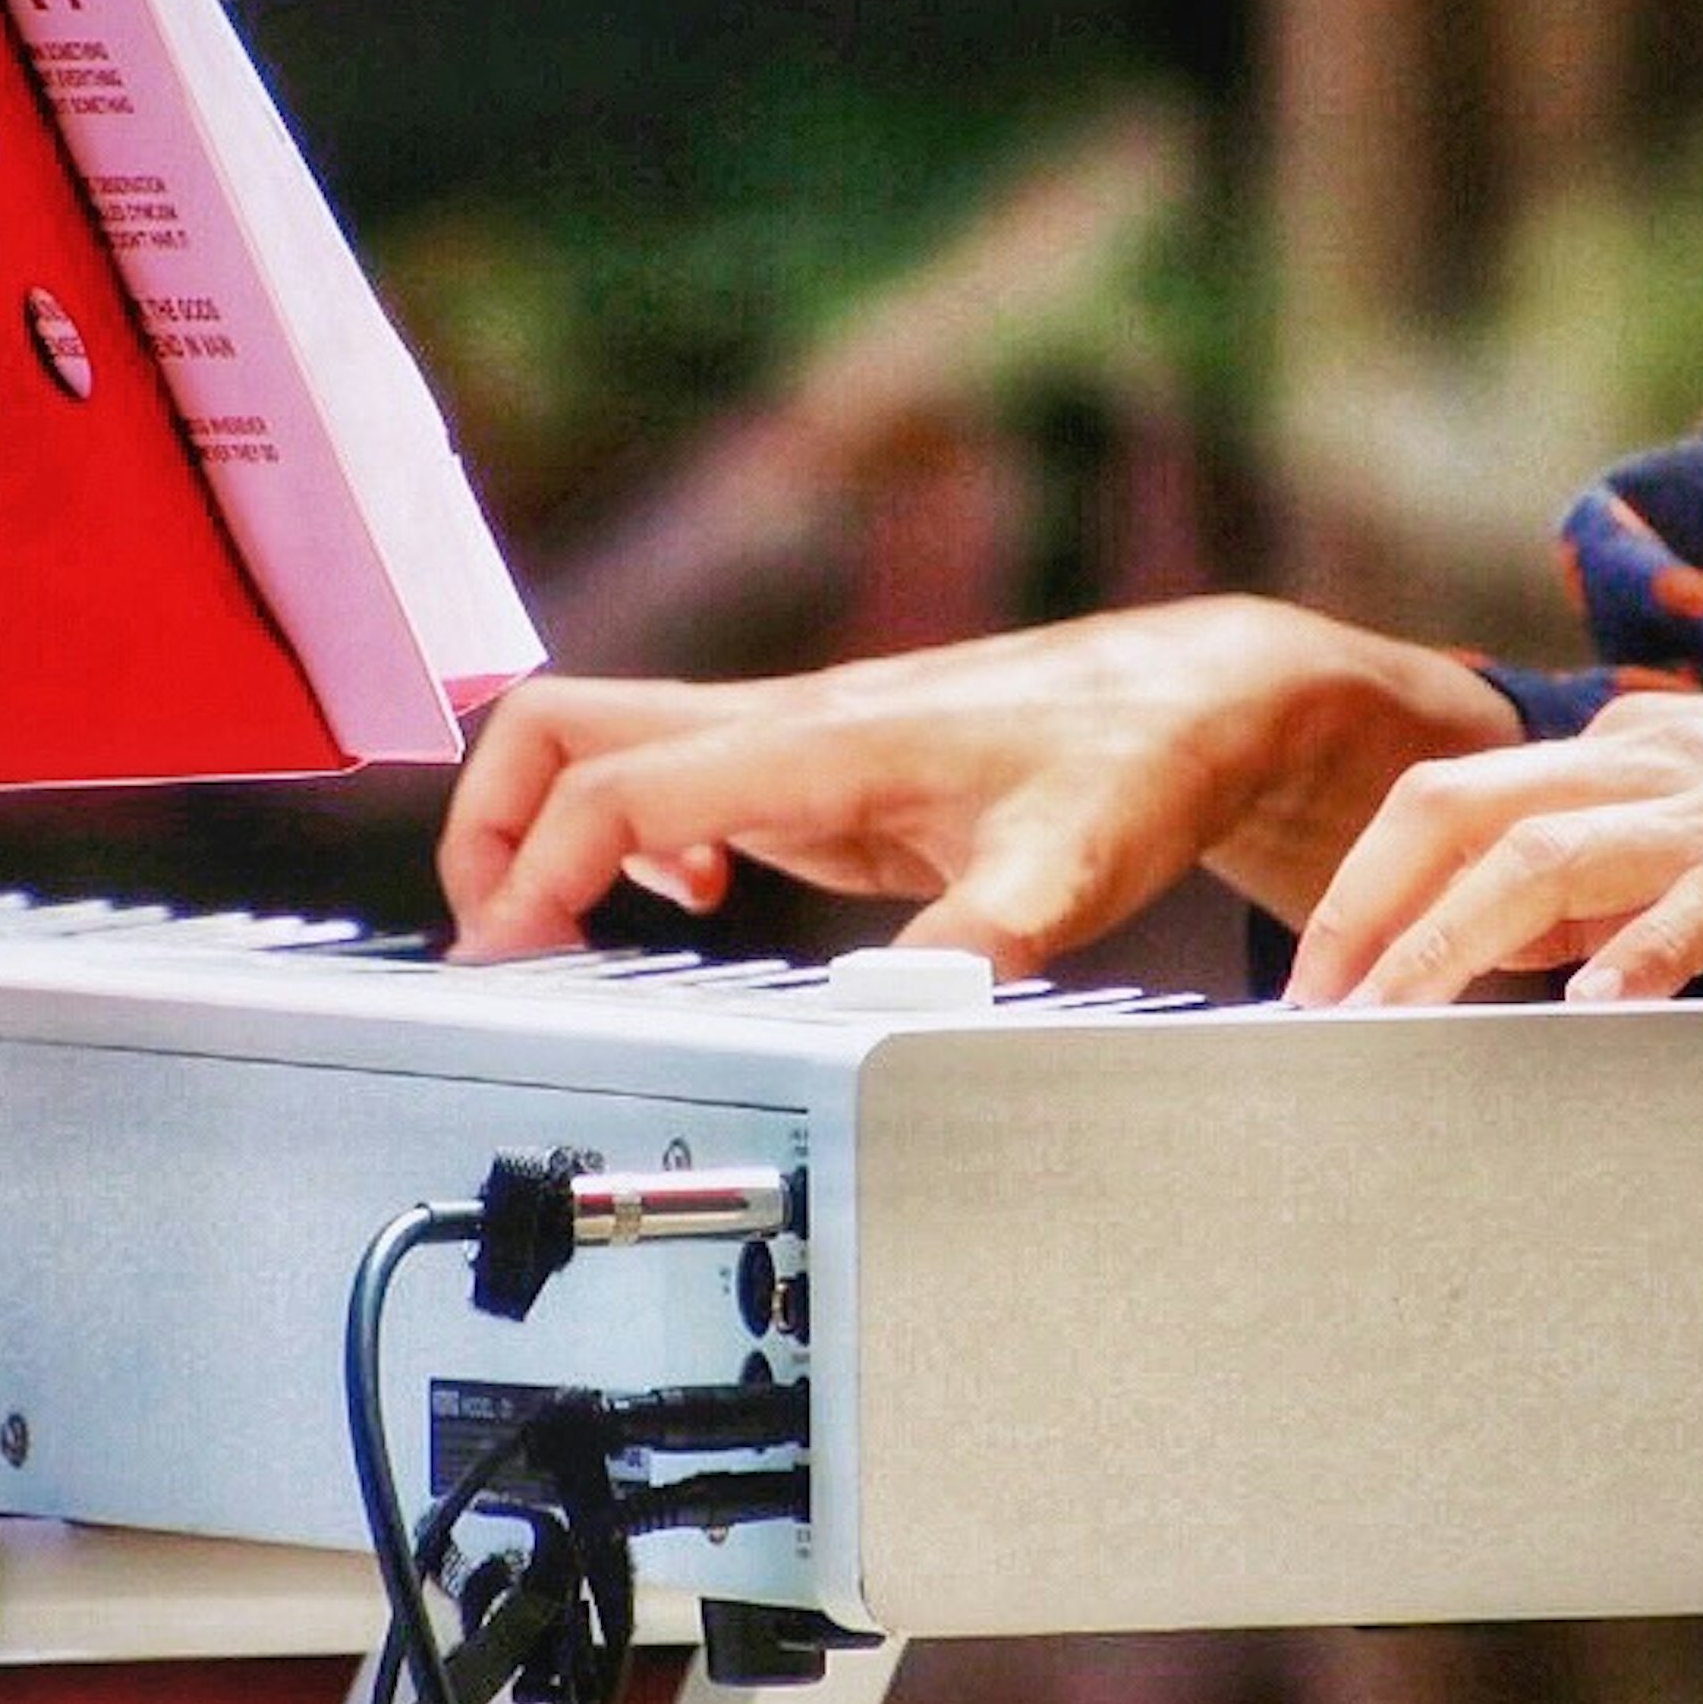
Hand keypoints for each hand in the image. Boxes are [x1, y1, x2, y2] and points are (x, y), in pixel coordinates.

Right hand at [437, 596, 1520, 972]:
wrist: (1208, 692)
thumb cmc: (1147, 758)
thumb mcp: (1077, 866)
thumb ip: (983, 936)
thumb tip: (902, 1010)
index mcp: (822, 741)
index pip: (617, 784)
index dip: (533, 869)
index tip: (507, 966)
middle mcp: (785, 726)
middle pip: (560, 731)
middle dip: (494, 831)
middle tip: (505, 951)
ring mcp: (793, 742)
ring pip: (605, 748)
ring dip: (550, 833)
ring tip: (566, 944)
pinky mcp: (818, 770)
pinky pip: (673, 782)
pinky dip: (631, 839)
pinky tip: (692, 907)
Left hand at [1282, 686, 1702, 1005]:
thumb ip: (1618, 884)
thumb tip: (1500, 949)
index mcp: (1637, 749)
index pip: (1453, 796)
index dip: (1362, 885)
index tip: (1308, 983)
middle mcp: (1667, 760)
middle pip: (1460, 806)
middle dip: (1365, 908)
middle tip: (1306, 1013)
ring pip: (1545, 855)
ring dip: (1449, 945)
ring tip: (1388, 1027)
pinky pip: (1702, 907)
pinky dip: (1635, 959)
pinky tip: (1588, 1017)